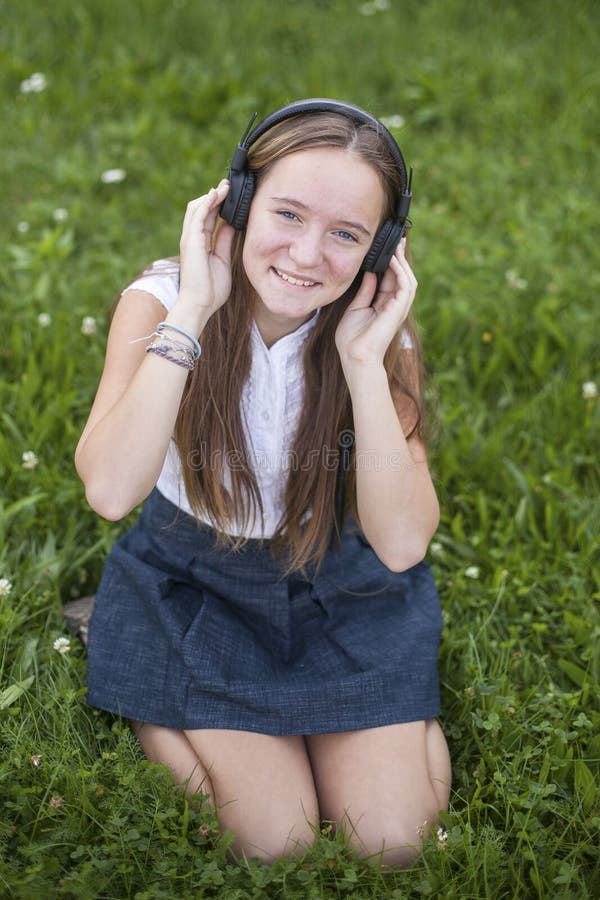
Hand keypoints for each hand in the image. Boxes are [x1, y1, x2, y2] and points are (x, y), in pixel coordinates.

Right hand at [177, 179, 234, 314]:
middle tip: (229, 185)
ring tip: (225, 186)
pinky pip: (197, 216)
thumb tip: (231, 225)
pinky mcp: (191, 241)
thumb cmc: (211, 290)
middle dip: (215, 195)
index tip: (231, 194)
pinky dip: (207, 203)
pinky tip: (216, 194)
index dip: (218, 204)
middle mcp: (192, 238)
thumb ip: (224, 241)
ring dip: (212, 195)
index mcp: (200, 243)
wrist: (200, 305)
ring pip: (197, 208)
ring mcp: (190, 239)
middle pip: (200, 208)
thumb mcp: (223, 260)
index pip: (208, 217)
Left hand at [335, 238, 416, 369]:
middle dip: (400, 258)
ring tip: (397, 245)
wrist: (355, 356)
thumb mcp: (355, 308)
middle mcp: (394, 305)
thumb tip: (370, 273)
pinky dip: (400, 271)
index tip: (386, 246)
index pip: (390, 278)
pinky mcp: (398, 310)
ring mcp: (398, 308)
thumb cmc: (352, 338)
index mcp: (384, 305)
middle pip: (402, 276)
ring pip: (408, 279)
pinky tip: (392, 260)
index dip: (390, 262)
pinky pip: (405, 285)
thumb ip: (365, 291)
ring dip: (403, 262)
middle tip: (397, 240)